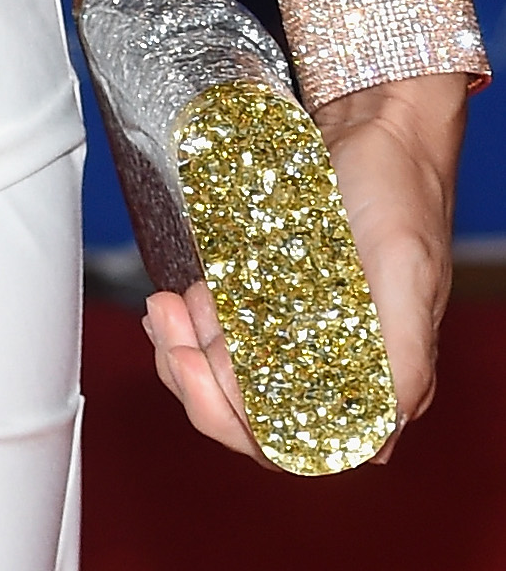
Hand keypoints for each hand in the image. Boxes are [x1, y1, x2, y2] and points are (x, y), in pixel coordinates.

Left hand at [143, 71, 466, 463]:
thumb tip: (375, 440)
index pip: (298, 444)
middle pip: (252, 420)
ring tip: (164, 310)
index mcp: (383, 381)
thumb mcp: (405, 273)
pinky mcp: (275, 303)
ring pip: (228, 382)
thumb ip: (401, 360)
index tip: (209, 365)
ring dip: (185, 356)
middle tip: (170, 334)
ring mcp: (303, 336)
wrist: (380, 126)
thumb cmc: (402, 190)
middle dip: (198, 383)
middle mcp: (341, 368)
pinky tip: (177, 301)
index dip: (244, 420)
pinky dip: (191, 329)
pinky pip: (223, 339)